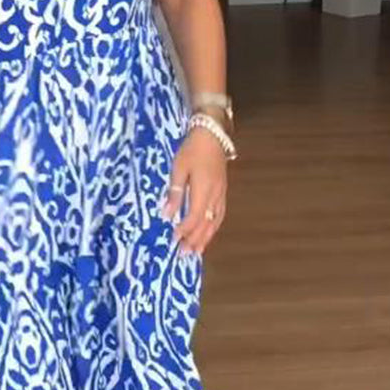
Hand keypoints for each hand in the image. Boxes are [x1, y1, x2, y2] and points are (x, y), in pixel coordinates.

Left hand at [160, 127, 227, 253]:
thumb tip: (166, 214)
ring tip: (196, 251)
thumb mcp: (178, 168)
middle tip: (183, 254)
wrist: (213, 135)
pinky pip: (219, 215)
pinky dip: (213, 228)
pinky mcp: (223, 192)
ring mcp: (221, 195)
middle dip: (194, 240)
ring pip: (215, 222)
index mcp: (203, 190)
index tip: (174, 238)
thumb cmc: (192, 150)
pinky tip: (207, 234)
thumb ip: (174, 192)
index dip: (185, 229)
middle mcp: (215, 196)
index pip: (194, 216)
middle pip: (206, 223)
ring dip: (205, 238)